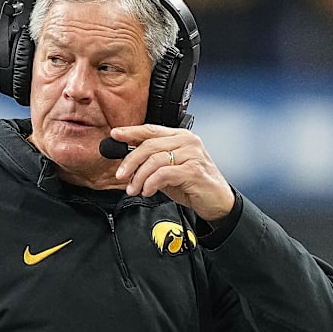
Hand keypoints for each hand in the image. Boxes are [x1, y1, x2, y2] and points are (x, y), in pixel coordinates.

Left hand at [111, 124, 234, 221]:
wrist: (217, 202)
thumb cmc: (193, 184)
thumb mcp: (168, 170)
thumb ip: (152, 162)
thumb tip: (127, 162)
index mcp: (180, 137)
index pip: (151, 129)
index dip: (131, 132)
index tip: (115, 134)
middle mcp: (187, 141)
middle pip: (149, 145)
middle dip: (130, 161)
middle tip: (121, 175)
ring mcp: (192, 154)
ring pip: (155, 160)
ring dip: (139, 177)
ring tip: (135, 189)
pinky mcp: (194, 170)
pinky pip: (164, 173)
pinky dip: (151, 183)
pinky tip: (148, 191)